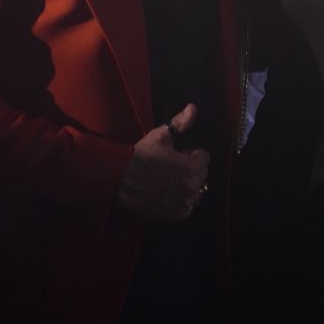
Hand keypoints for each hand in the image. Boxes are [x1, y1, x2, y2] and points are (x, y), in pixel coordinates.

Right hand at [116, 103, 210, 221]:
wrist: (119, 180)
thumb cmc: (140, 156)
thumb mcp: (159, 136)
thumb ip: (179, 123)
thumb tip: (193, 108)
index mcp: (190, 168)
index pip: (205, 158)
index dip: (191, 153)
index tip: (179, 153)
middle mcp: (191, 188)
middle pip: (203, 174)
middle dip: (192, 168)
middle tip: (173, 165)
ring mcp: (184, 203)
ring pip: (197, 190)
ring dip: (189, 184)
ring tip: (170, 179)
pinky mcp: (176, 215)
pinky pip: (189, 205)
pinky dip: (183, 199)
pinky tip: (168, 192)